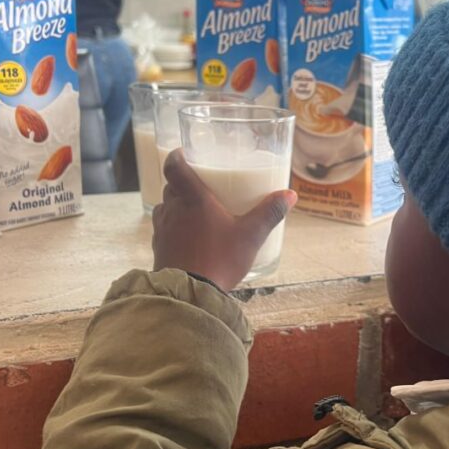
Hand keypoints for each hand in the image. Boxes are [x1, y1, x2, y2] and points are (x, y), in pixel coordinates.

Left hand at [152, 149, 296, 290]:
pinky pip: (164, 230)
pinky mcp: (158, 248)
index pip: (173, 166)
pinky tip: (190, 239)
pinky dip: (174, 228)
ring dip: (178, 207)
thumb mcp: (251, 235)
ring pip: (166, 208)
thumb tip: (289, 194)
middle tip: (202, 187)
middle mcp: (172, 208)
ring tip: (197, 214)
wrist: (190, 295)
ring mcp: (162, 229)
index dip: (177, 157)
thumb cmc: (219, 258)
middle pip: (171, 186)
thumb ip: (269, 212)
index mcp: (192, 198)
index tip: (186, 154)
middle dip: (184, 184)